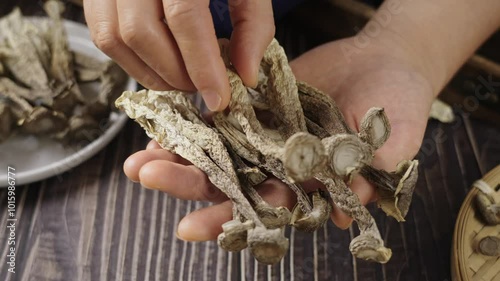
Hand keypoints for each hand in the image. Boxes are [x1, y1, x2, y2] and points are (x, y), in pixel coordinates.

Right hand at [83, 0, 274, 110]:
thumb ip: (253, 24)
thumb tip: (246, 74)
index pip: (184, 17)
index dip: (202, 65)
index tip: (219, 97)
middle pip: (141, 33)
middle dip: (175, 74)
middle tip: (202, 87)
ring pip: (115, 38)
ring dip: (151, 73)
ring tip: (182, 80)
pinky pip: (102, 34)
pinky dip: (132, 60)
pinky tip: (160, 64)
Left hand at [122, 35, 434, 240]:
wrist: (388, 60)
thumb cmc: (400, 102)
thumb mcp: (395, 135)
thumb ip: (371, 170)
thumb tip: (341, 214)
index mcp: (311, 185)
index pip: (266, 211)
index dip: (230, 221)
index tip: (190, 227)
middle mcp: (284, 166)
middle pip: (230, 184)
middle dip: (189, 185)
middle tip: (149, 179)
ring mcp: (268, 137)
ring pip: (220, 153)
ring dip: (181, 157)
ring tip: (140, 159)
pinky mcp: (260, 107)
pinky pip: (223, 116)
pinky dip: (196, 121)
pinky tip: (166, 123)